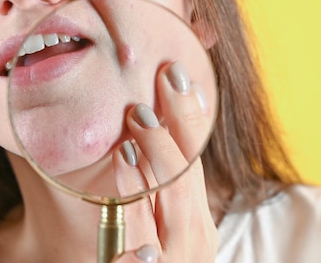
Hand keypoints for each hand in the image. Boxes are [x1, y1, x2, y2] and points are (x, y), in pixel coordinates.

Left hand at [111, 61, 217, 261]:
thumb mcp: (155, 228)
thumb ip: (148, 190)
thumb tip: (136, 132)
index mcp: (197, 224)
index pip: (196, 162)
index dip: (190, 118)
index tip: (177, 75)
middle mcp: (195, 239)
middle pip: (190, 175)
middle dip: (180, 125)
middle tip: (165, 79)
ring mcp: (175, 259)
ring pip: (172, 201)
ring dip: (158, 156)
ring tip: (139, 118)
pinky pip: (139, 235)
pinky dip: (133, 198)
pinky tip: (123, 165)